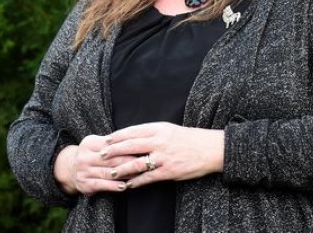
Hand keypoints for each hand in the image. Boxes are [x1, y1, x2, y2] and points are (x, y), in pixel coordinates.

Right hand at [53, 135, 134, 195]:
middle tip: (145, 163)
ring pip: (108, 172)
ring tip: (138, 175)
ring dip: (125, 175)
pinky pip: (101, 185)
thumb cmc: (91, 154)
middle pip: (111, 159)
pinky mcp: (84, 183)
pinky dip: (113, 186)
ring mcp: (83, 171)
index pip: (111, 145)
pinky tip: (124, 186)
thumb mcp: (96, 143)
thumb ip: (112, 141)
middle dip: (130, 161)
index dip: (127, 147)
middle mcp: (84, 157)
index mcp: (89, 144)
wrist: (69, 168)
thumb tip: (134, 139)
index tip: (142, 149)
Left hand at [102, 122, 224, 189]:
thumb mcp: (170, 129)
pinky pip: (148, 177)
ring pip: (136, 162)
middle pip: (131, 144)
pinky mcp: (169, 171)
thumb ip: (153, 132)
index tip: (106, 139)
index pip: (133, 130)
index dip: (118, 135)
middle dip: (114, 150)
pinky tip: (128, 184)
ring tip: (111, 172)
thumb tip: (134, 137)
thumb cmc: (190, 139)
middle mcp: (159, 141)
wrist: (211, 149)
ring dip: (122, 168)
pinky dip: (137, 181)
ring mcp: (164, 156)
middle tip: (101, 154)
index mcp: (159, 128)